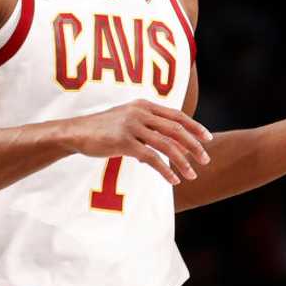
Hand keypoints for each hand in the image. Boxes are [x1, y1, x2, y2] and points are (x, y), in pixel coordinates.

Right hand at [64, 99, 212, 184]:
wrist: (76, 132)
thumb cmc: (103, 128)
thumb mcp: (128, 119)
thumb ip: (148, 125)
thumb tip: (171, 142)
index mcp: (144, 105)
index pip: (177, 115)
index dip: (194, 127)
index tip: (208, 139)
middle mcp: (140, 112)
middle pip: (175, 129)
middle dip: (194, 145)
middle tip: (205, 159)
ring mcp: (132, 126)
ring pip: (166, 145)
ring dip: (182, 161)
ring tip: (192, 174)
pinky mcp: (123, 141)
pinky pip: (150, 158)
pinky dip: (165, 170)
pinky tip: (173, 180)